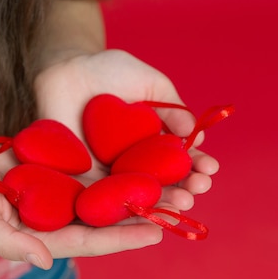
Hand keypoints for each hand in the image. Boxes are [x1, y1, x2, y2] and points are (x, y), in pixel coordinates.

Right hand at [0, 145, 164, 268]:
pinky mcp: (63, 173)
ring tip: (174, 182)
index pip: (92, 240)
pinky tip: (144, 156)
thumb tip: (44, 261)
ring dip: (139, 190)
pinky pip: (96, 171)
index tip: (155, 232)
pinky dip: (120, 166)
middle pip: (109, 219)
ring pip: (108, 195)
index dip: (122, 237)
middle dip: (143, 214)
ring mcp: (64, 195)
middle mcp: (62, 218)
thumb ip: (9, 244)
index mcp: (47, 237)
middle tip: (180, 206)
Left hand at [34, 49, 219, 208]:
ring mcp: (110, 173)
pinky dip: (126, 208)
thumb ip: (173, 107)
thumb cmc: (109, 71)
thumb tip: (196, 135)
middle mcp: (134, 162)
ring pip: (139, 195)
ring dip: (164, 203)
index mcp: (153, 142)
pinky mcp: (84, 180)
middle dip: (186, 188)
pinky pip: (106, 198)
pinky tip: (146, 210)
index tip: (210, 168)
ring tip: (184, 203)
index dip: (197, 166)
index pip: (179, 160)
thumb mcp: (150, 83)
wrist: (67, 68)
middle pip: (164, 183)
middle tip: (199, 188)